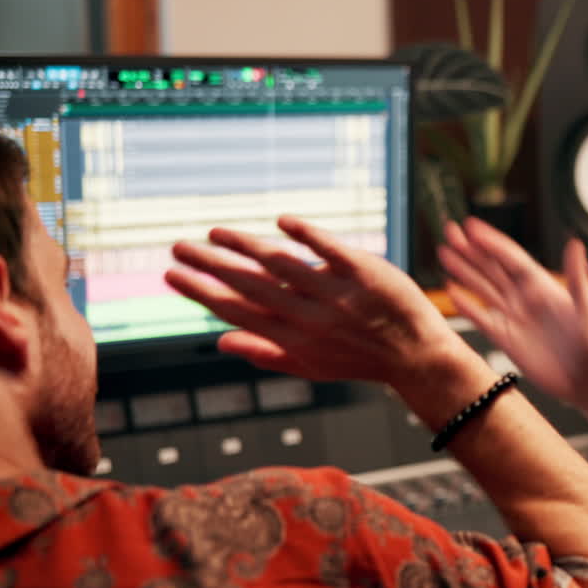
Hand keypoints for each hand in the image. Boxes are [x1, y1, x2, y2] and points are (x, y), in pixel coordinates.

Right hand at [165, 216, 463, 385]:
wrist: (416, 356)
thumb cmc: (358, 359)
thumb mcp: (310, 366)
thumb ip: (265, 353)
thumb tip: (220, 342)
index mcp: (292, 338)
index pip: (236, 312)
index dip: (201, 292)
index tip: (171, 273)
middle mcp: (309, 316)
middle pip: (250, 285)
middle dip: (210, 265)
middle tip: (177, 246)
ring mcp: (337, 294)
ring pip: (282, 265)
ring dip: (246, 246)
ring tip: (215, 231)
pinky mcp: (364, 273)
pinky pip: (331, 251)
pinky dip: (307, 236)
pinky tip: (280, 221)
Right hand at [438, 218, 587, 405]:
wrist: (584, 378)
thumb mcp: (584, 306)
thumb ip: (576, 276)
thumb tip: (576, 244)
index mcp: (541, 285)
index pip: (510, 257)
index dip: (491, 241)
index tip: (471, 226)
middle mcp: (524, 297)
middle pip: (492, 267)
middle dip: (471, 249)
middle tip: (451, 230)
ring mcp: (513, 316)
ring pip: (483, 288)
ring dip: (464, 271)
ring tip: (444, 253)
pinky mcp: (505, 338)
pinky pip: (481, 318)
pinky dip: (466, 305)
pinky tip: (451, 292)